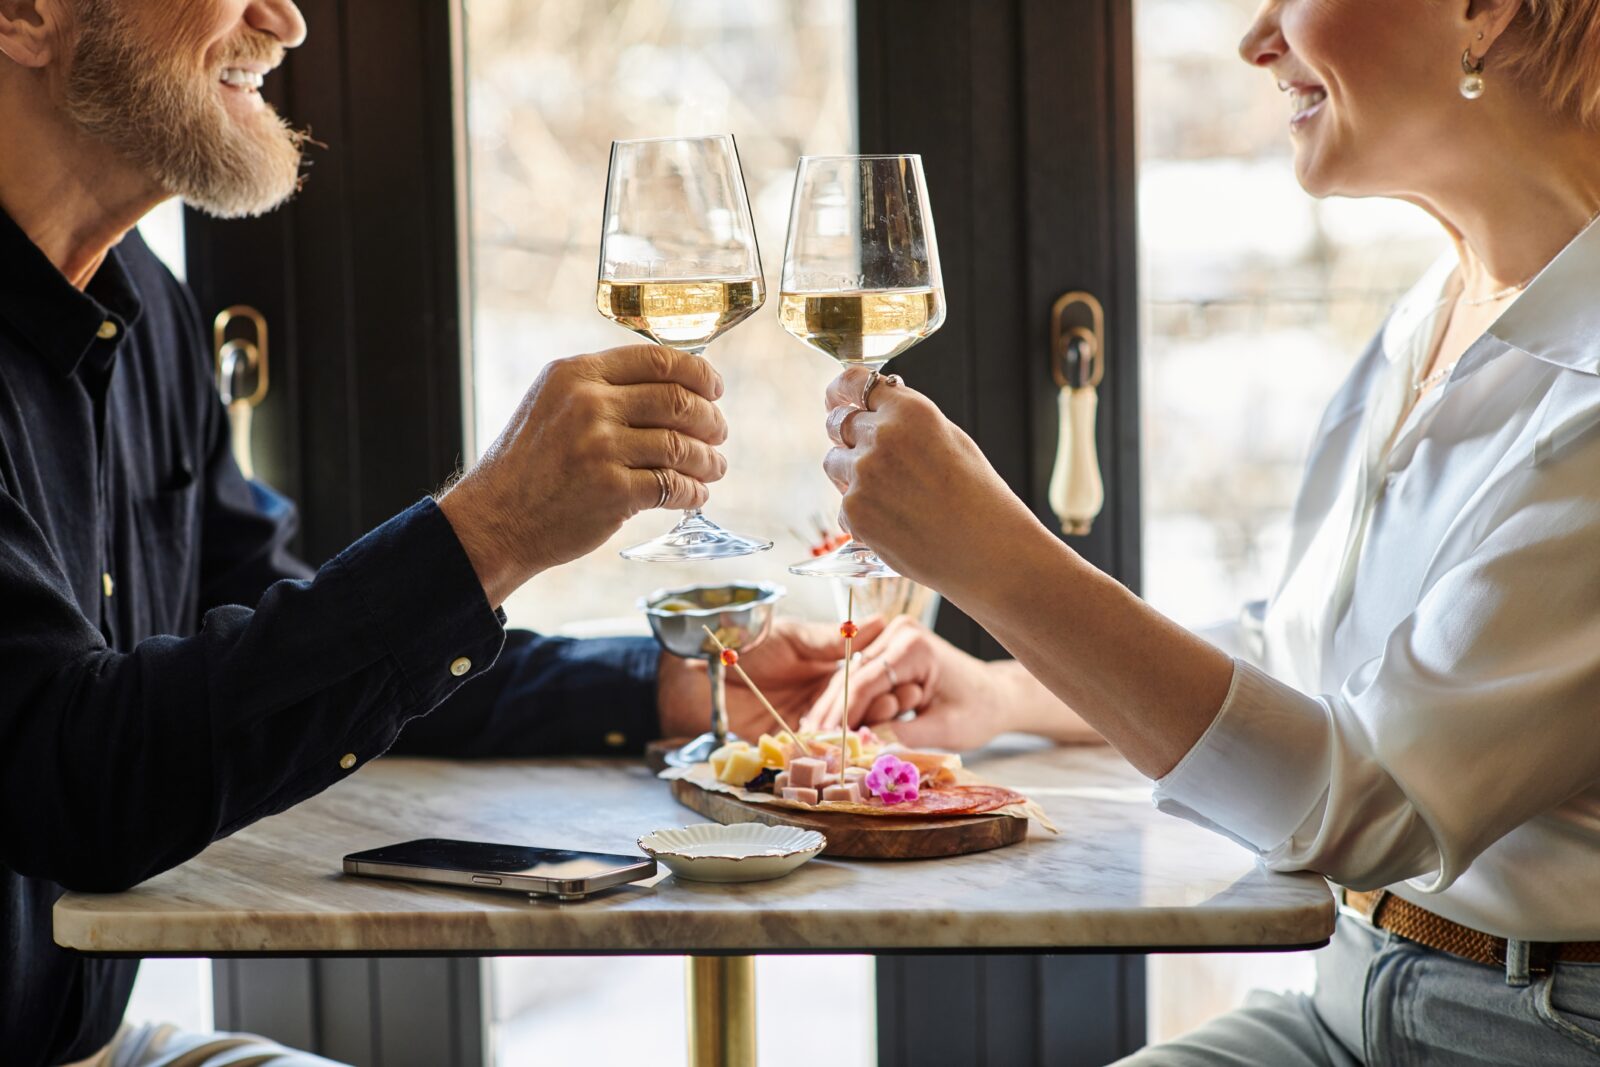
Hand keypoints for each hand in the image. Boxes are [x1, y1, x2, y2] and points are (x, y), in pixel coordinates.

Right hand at [439, 345, 727, 605]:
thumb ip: (601, 388)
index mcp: (576, 374)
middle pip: (678, 400)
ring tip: (714, 468)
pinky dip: (693, 491)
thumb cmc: (529, 463)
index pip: (657, 359)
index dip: (698, 372)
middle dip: (710, 419)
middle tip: (718, 433)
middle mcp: (589, 405)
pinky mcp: (613, 492)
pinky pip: (672, 486)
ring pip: (682, 446)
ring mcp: (601, 449)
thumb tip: (672, 385)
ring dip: (708, 460)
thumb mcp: (552, 403)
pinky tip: (696, 494)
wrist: (495, 519)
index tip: (714, 388)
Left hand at [657, 617, 886, 740]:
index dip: (883, 678)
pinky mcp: (787, 744)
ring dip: (860, 732)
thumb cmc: (743, 644)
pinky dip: (829, 753)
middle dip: (879, 706)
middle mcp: (823, 696)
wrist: (698, 673)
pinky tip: (846, 753)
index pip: (865, 674)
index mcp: (828, 666)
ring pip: (842, 731)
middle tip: (895, 705)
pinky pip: (813, 751)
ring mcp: (807, 721)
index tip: (903, 678)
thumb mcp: (791, 637)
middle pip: (860, 705)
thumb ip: (830, 639)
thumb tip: (877, 621)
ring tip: (878, 729)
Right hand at [799, 616, 1018, 750]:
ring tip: (814, 739)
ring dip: (836, 709)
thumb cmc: (979, 711)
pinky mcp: (890, 648)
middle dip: (831, 712)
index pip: (864, 681)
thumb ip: (904, 736)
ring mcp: (893, 637)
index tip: (823, 741)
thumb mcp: (945, 730)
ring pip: (852, 677)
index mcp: (914, 646)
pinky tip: (830, 726)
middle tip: (808, 743)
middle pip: (852, 677)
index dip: (841, 714)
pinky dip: (849, 702)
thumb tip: (865, 748)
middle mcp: (899, 632)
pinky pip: (863, 678)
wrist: (995, 696)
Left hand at [822, 368, 1041, 598]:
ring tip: (892, 495)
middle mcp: (882, 437)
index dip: (841, 390)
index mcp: (909, 410)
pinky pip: (843, 504)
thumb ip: (906, 421)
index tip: (836, 397)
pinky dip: (861, 512)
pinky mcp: (855, 512)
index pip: (853, 383)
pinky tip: (894, 522)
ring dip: (851, 473)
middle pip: (837, 423)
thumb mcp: (949, 438)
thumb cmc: (977, 496)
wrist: (988, 550)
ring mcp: (863, 475)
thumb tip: (873, 412)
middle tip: (872, 456)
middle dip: (848, 436)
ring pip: (834, 463)